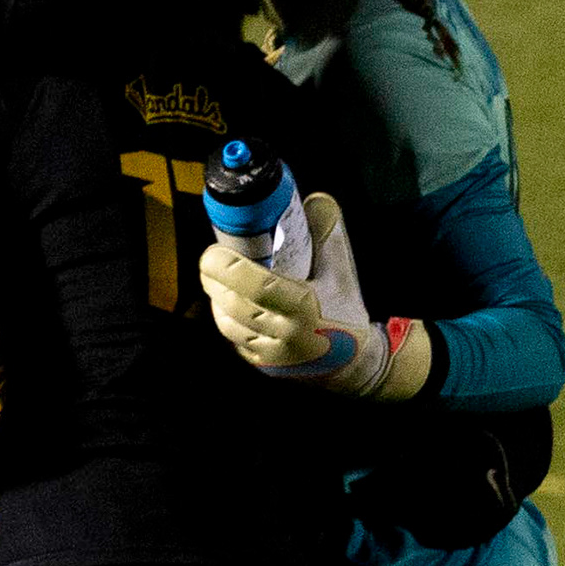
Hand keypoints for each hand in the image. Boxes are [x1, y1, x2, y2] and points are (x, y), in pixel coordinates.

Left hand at [201, 234, 431, 398]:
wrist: (353, 363)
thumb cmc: (345, 308)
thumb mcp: (342, 269)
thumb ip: (328, 232)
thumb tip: (313, 199)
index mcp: (305, 308)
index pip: (257, 287)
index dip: (227, 267)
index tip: (214, 251)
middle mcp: (284, 335)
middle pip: (233, 304)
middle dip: (214, 279)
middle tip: (211, 259)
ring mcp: (271, 355)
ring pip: (227, 324)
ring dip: (217, 298)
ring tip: (217, 278)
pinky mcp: (261, 366)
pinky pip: (233, 339)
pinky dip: (226, 317)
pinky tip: (229, 302)